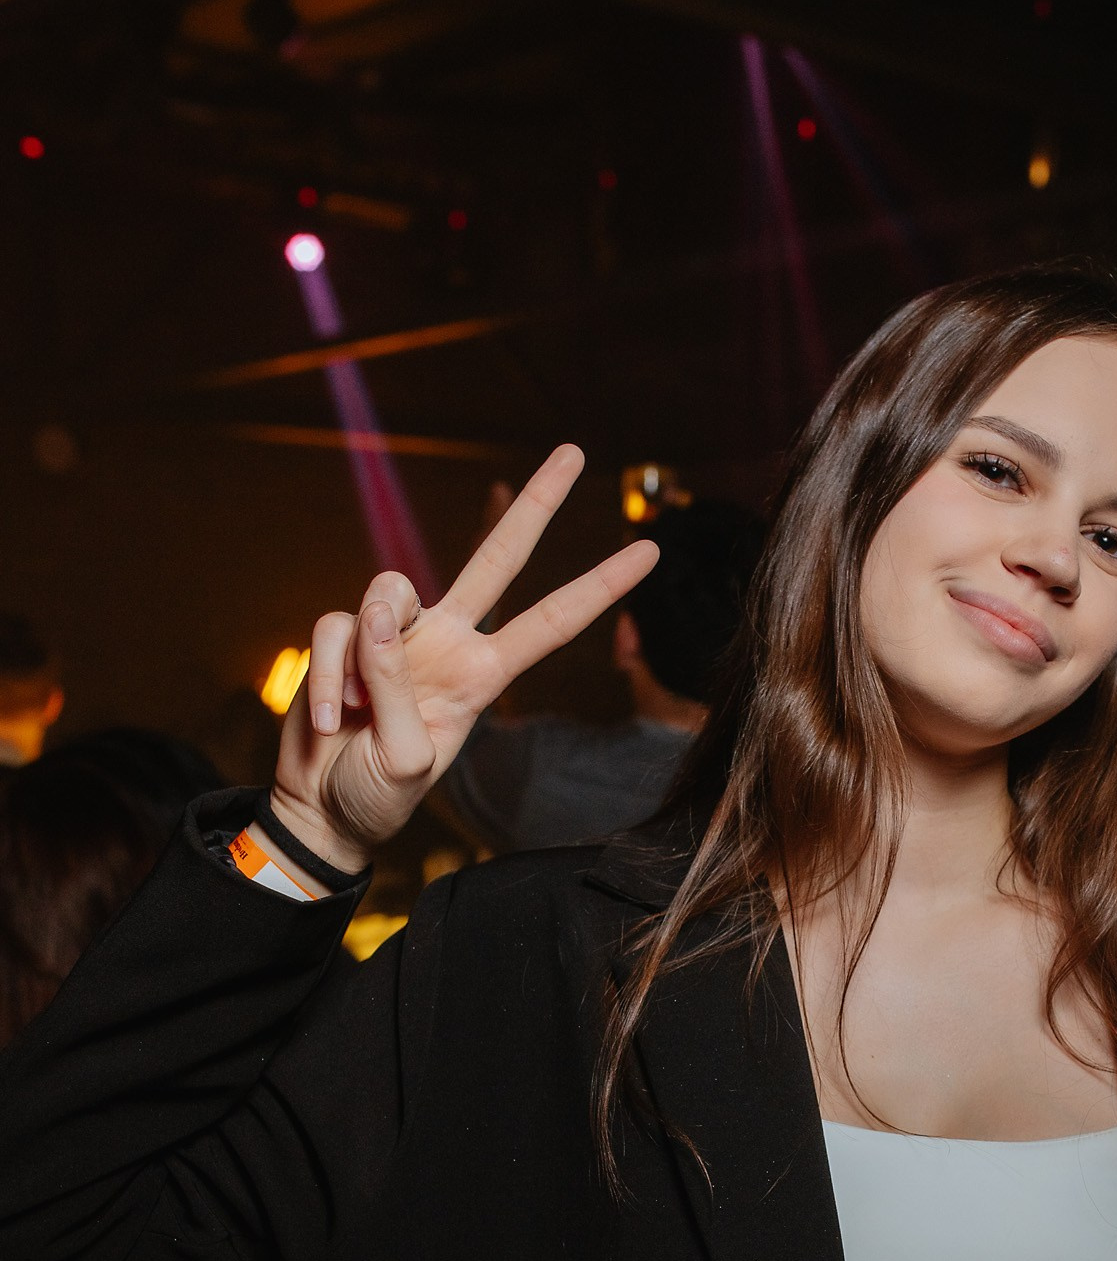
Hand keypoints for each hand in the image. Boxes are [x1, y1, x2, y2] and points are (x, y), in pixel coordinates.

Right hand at [270, 444, 657, 873]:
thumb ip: (395, 685)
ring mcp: (395, 633)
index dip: (600, 587)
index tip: (650, 550)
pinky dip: (327, 680)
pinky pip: (335, 629)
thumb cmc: (377, 792)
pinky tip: (329, 720)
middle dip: (537, 503)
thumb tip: (373, 614)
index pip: (551, 622)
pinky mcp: (344, 634)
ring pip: (389, 590)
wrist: (321, 809)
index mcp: (483, 676)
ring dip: (365, 656)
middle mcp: (448, 641)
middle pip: (498, 556)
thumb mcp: (407, 758)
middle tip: (577, 451)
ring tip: (354, 715)